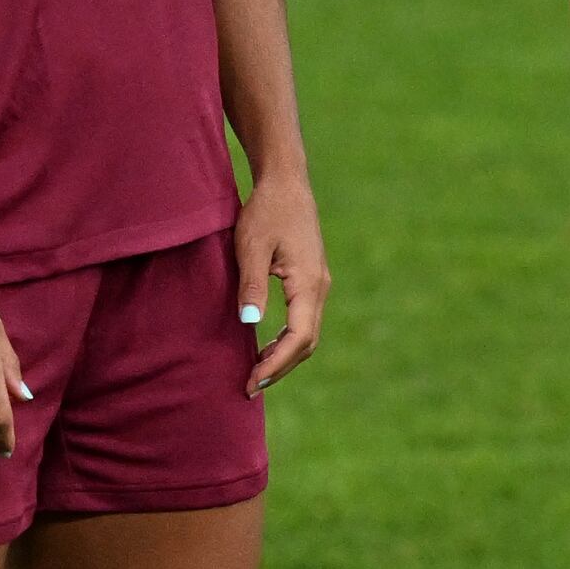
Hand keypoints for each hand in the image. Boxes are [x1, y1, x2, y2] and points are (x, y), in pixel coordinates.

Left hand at [233, 169, 328, 394]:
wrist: (286, 182)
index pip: (298, 338)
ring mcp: (318, 285)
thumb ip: (252, 285)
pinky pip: (304, 320)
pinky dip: (287, 340)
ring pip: (307, 334)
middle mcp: (320, 288)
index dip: (276, 364)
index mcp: (309, 283)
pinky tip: (266, 346)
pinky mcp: (311, 280)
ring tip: (256, 372)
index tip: (252, 381)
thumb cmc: (266, 210)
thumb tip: (249, 323)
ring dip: (284, 356)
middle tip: (250, 386)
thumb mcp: (251, 246)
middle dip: (280, 368)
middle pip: (307, 343)